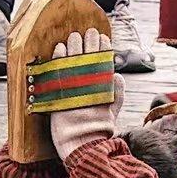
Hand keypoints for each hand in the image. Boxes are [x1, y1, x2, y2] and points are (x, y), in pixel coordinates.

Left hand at [48, 28, 123, 162]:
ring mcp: (74, 86)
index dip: (103, 49)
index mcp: (103, 86)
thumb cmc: (98, 131)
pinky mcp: (59, 91)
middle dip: (90, 42)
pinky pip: (59, 69)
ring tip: (75, 36)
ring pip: (75, 59)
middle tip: (89, 32)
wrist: (82, 145)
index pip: (104, 61)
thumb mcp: (112, 112)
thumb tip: (117, 76)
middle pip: (90, 56)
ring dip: (75, 45)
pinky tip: (60, 47)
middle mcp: (89, 84)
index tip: (103, 39)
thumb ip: (116, 94)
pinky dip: (59, 57)